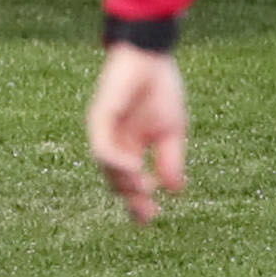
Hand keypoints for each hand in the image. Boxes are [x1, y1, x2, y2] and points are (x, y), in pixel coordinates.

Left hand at [86, 42, 189, 224]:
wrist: (151, 57)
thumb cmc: (160, 89)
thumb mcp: (171, 131)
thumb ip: (170, 160)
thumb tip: (175, 191)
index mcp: (131, 145)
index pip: (130, 180)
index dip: (139, 201)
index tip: (151, 219)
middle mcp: (114, 141)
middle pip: (115, 178)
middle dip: (130, 199)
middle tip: (145, 216)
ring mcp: (105, 130)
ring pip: (106, 165)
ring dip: (124, 182)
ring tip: (142, 193)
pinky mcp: (99, 116)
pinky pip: (102, 145)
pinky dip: (115, 160)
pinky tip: (132, 169)